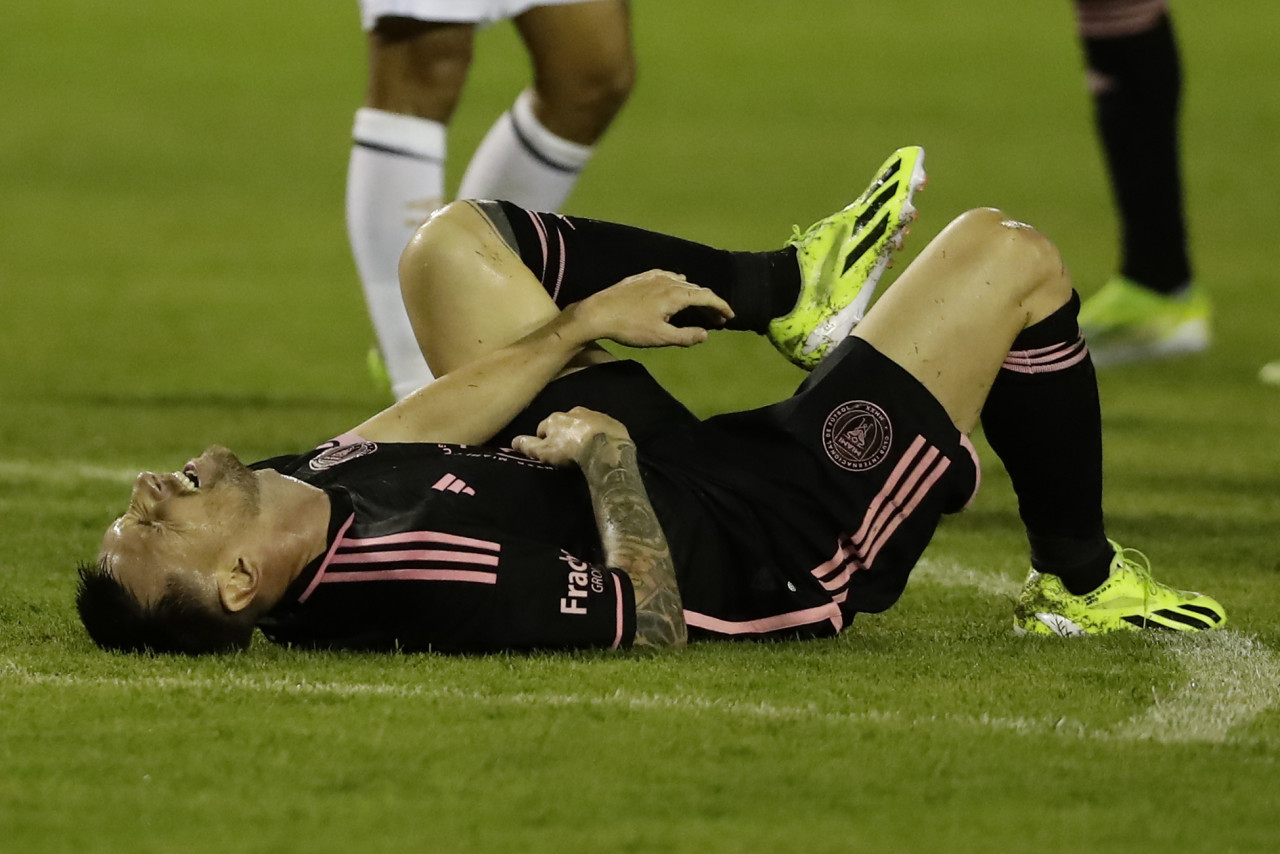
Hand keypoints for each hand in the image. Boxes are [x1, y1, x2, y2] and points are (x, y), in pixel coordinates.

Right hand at [511, 407, 631, 466]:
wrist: (605, 449)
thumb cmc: (570, 450)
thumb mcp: (544, 452)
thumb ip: (528, 446)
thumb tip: (513, 441)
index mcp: (555, 418)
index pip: (543, 428)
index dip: (544, 440)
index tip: (549, 453)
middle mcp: (573, 411)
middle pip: (564, 423)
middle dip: (564, 434)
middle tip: (568, 452)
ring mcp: (594, 414)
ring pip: (583, 423)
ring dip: (582, 433)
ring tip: (585, 449)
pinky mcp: (611, 421)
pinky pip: (602, 427)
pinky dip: (599, 434)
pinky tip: (601, 446)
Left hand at [570, 270, 733, 347]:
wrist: (597, 313)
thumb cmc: (629, 327)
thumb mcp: (661, 337)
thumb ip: (686, 336)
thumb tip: (706, 334)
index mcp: (676, 295)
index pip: (707, 297)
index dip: (722, 306)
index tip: (730, 315)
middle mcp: (668, 281)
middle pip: (697, 290)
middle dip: (710, 304)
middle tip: (717, 319)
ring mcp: (653, 277)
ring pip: (682, 283)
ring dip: (694, 295)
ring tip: (698, 308)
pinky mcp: (641, 278)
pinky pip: (667, 277)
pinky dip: (678, 284)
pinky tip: (674, 289)